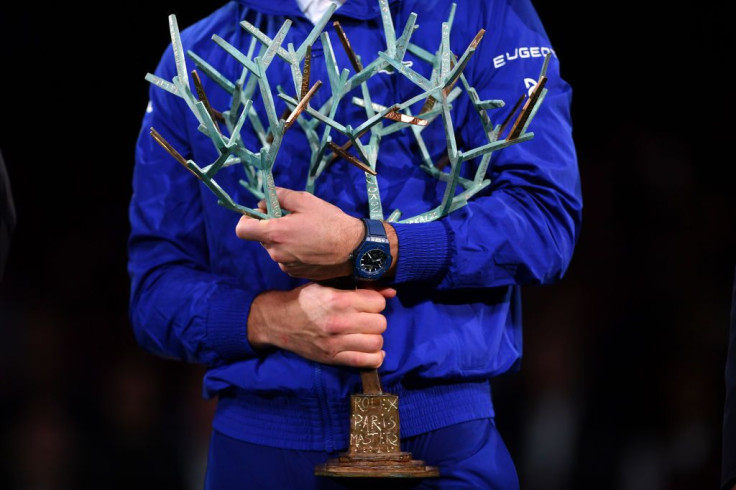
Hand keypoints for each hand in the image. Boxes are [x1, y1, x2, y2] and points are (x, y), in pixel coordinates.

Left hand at [235, 187, 363, 279]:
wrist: (354, 249)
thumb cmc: (330, 222)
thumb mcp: (306, 201)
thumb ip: (280, 197)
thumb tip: (263, 201)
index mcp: (275, 233)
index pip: (242, 229)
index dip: (246, 219)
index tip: (259, 214)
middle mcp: (276, 253)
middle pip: (261, 238)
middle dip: (271, 228)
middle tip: (292, 219)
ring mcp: (285, 266)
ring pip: (275, 249)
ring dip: (283, 240)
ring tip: (306, 233)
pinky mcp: (296, 274)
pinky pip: (286, 260)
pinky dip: (293, 252)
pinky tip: (311, 246)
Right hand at [248, 283, 395, 367]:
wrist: (277, 321)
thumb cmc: (304, 299)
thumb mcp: (328, 286)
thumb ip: (360, 288)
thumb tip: (391, 292)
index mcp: (337, 299)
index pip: (378, 303)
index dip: (375, 302)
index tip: (368, 303)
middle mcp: (338, 322)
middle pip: (380, 323)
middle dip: (376, 319)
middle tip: (366, 318)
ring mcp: (335, 343)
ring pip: (376, 342)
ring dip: (374, 338)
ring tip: (365, 333)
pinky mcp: (332, 358)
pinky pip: (366, 362)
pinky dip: (374, 357)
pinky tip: (370, 350)